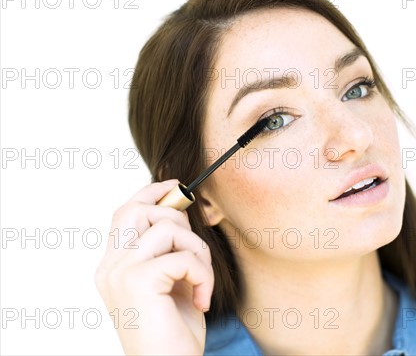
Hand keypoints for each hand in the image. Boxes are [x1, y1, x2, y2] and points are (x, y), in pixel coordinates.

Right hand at [95, 180, 213, 354]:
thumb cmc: (172, 331)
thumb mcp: (170, 281)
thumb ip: (167, 249)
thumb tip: (181, 209)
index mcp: (114, 265)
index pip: (125, 211)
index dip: (151, 192)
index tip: (177, 186)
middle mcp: (110, 267)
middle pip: (138, 208)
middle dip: (177, 217)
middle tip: (194, 251)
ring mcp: (120, 273)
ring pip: (167, 227)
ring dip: (198, 251)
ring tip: (200, 282)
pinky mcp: (138, 282)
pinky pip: (183, 256)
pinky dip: (203, 274)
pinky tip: (201, 300)